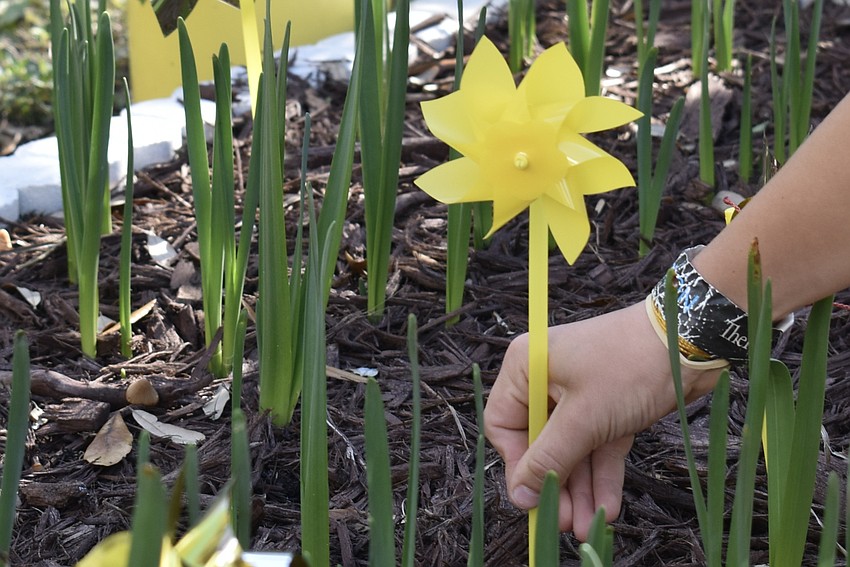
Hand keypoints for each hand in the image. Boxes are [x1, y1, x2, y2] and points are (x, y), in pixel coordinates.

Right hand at [484, 301, 722, 540]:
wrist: (690, 340)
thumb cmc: (629, 367)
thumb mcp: (584, 419)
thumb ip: (549, 458)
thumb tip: (519, 495)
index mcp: (526, 367)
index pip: (504, 425)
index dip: (517, 464)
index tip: (532, 497)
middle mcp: (547, 378)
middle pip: (540, 442)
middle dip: (555, 483)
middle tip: (565, 521)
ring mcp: (579, 392)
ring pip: (572, 448)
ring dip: (580, 487)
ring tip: (587, 526)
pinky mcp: (608, 405)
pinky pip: (597, 445)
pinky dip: (602, 473)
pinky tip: (608, 506)